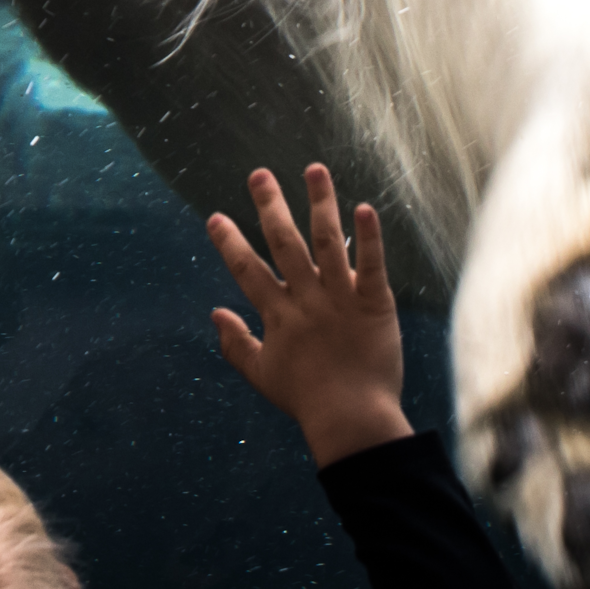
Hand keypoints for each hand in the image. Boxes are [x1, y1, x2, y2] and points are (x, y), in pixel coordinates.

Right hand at [207, 162, 410, 467]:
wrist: (353, 419)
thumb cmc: (306, 400)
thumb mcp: (262, 375)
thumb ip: (236, 344)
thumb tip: (214, 314)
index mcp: (279, 315)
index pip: (248, 270)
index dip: (230, 242)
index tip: (215, 217)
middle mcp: (307, 299)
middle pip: (285, 243)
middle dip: (270, 206)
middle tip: (259, 175)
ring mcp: (341, 299)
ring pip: (328, 242)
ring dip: (321, 203)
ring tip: (315, 169)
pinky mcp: (375, 304)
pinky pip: (371, 265)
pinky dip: (369, 237)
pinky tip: (364, 207)